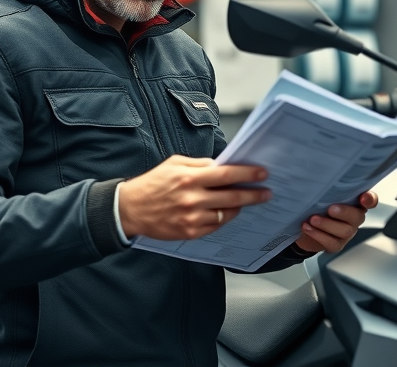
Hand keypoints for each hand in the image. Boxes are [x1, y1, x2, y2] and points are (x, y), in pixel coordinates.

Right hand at [118, 155, 269, 240]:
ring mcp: (192, 218)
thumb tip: (222, 165)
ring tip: (245, 202)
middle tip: (266, 192)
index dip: (247, 174)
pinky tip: (225, 212)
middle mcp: (192, 199)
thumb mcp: (174, 164)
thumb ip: (200, 164)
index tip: (262, 174)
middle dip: (253, 194)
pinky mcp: (190, 232)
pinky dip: (223, 218)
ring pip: (226, 214)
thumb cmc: (153, 183)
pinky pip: (216, 226)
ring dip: (239, 207)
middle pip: (232, 197)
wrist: (130, 209)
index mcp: (189, 177)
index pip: (226, 175)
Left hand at [294, 191, 377, 253]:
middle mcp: (354, 218)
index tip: (363, 198)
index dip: (370, 199)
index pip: (370, 200)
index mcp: (355, 202)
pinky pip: (331, 242)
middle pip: (357, 217)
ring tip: (312, 219)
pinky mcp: (336, 245)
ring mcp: (347, 233)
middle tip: (330, 209)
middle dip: (344, 212)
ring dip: (327, 224)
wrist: (304, 223)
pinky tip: (307, 227)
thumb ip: (327, 187)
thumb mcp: (322, 193)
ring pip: (344, 231)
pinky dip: (317, 234)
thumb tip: (319, 170)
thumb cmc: (316, 204)